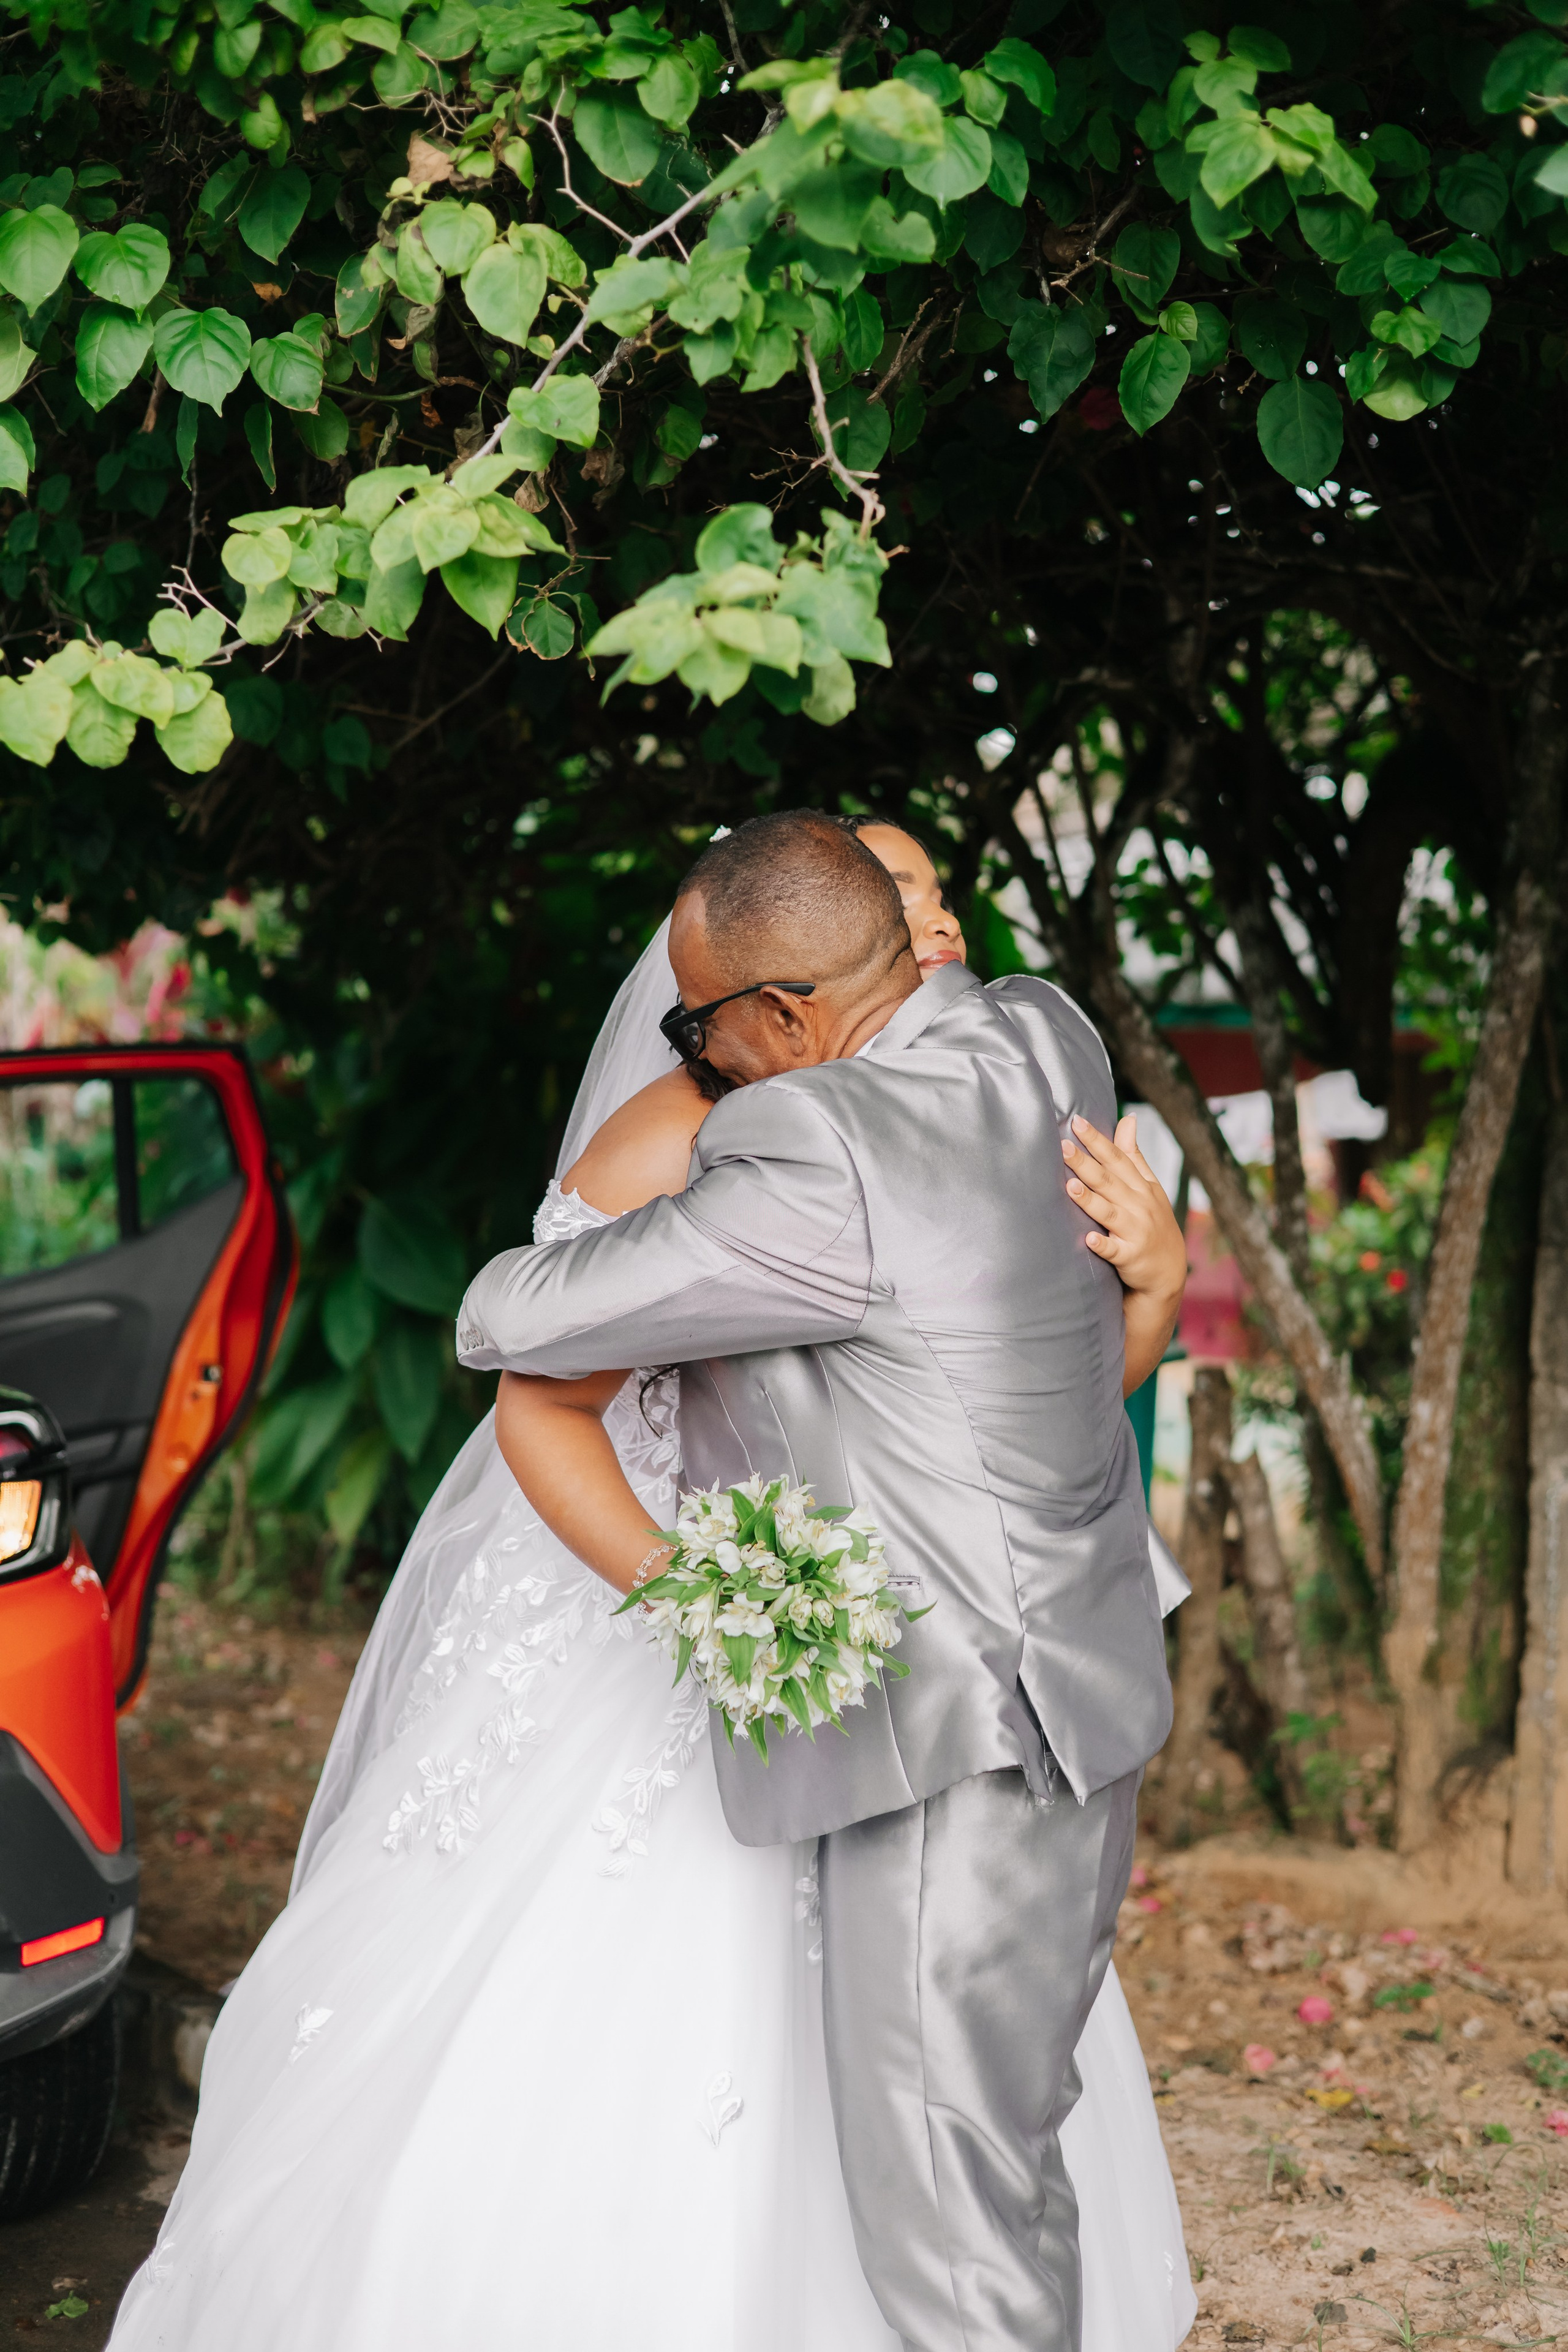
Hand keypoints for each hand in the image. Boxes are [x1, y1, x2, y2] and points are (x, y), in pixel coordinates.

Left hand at [1062, 1113, 1186, 1394]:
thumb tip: (1128, 1118)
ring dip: (1090, 1200)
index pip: (1117, 1158)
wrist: (1168, 1270)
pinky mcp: (1130, 1257)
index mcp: (1142, 1186)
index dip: (1098, 1140)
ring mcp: (1135, 1231)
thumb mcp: (1149, 1187)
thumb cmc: (1153, 1222)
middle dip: (1086, 1163)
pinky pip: (1114, 1250)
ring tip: (1069, 1186)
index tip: (1076, 1122)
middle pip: (1108, 1181)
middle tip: (1062, 1146)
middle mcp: (1139, 1206)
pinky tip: (1089, 1238)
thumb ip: (1133, 1154)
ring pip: (1109, 1213)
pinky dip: (1102, 1244)